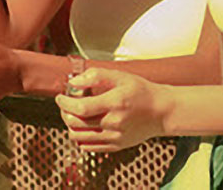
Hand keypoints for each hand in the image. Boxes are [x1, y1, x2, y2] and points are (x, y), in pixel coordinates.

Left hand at [54, 68, 171, 152]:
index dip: (65, 103)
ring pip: (79, 137)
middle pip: (76, 124)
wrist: (161, 111)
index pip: (81, 108)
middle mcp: (114, 122)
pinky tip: (84, 126)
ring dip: (70, 126)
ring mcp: (115, 137)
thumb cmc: (141, 92)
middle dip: (64, 113)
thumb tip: (74, 82)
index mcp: (115, 102)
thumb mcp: (121, 76)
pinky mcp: (116, 146)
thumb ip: (96, 76)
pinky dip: (80, 137)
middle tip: (65, 105)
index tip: (60, 97)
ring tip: (73, 115)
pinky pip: (88, 147)